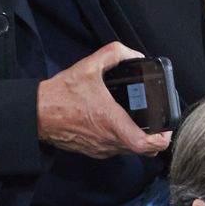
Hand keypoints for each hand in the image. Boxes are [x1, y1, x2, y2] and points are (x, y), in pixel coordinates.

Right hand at [37, 41, 171, 158]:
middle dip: (153, 137)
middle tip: (157, 122)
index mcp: (111, 121)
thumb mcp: (88, 66)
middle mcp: (108, 140)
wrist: (37, 113)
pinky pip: (115, 150)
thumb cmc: (61, 94)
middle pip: (143, 150)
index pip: (146, 145)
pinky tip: (115, 123)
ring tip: (137, 120)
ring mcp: (100, 148)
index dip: (162, 139)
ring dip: (137, 139)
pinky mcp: (92, 151)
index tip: (166, 128)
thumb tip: (133, 54)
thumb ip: (113, 54)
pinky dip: (121, 140)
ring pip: (129, 151)